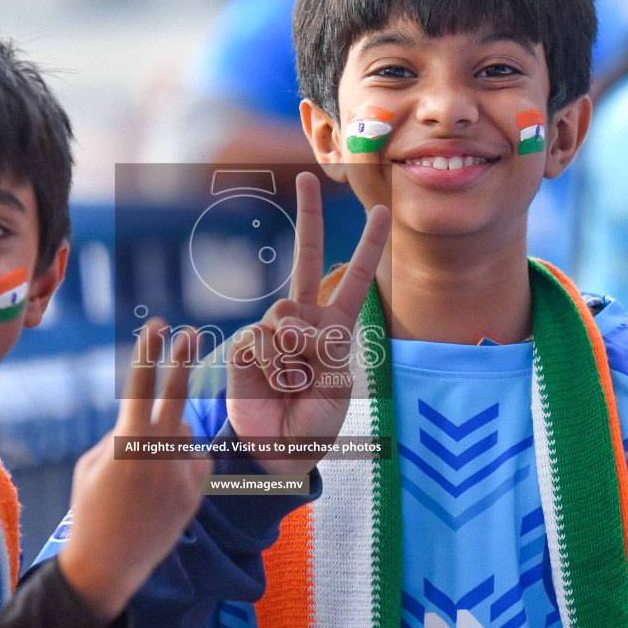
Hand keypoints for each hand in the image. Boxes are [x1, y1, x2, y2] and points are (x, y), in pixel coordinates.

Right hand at [58, 322, 210, 622]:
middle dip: (182, 361)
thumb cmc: (90, 510)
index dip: (147, 353)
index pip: (139, 385)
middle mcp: (158, 453)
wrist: (108, 565)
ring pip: (182, 435)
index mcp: (127, 442)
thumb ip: (121, 435)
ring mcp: (181, 473)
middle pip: (176, 396)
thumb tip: (146, 420)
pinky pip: (193, 462)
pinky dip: (181, 465)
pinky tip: (161, 491)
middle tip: (192, 332)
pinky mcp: (196, 493)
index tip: (155, 326)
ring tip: (144, 478)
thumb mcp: (93, 465)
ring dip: (168, 440)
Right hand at [224, 170, 390, 477]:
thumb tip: (289, 323)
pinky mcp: (247, 345)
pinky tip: (275, 385)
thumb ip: (321, 346)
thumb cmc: (315, 422)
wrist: (279, 450)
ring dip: (296, 351)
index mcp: (335, 327)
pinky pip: (263, 337)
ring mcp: (273, 330)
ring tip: (296, 382)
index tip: (380, 212)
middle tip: (308, 177)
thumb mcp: (337, 384)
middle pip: (305, 259)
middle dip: (308, 217)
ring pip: (285, 312)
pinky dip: (274, 364)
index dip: (367, 247)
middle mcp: (304, 320)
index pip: (353, 279)